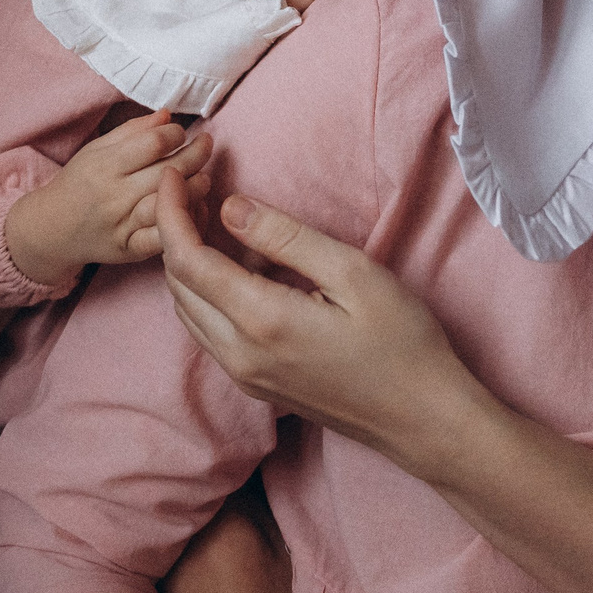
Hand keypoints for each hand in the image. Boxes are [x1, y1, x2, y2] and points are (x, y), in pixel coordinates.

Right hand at [6, 114, 210, 291]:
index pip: (154, 143)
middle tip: (206, 145)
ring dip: (196, 189)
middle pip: (169, 172)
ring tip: (204, 177)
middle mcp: (115, 195)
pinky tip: (195, 211)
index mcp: (106, 165)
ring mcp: (123, 225)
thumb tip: (168, 115)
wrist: (51, 229)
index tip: (181, 132)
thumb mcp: (97, 149)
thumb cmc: (79, 183)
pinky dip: (185, 224)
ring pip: (171, 205)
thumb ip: (133, 131)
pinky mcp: (129, 249)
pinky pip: (163, 238)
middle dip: (196, 154)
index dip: (176, 133)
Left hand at [156, 173, 475, 467]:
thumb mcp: (352, 273)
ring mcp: (244, 375)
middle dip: (174, 231)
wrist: (421, 418)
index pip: (187, 260)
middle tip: (194, 188)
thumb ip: (285, 238)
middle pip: (177, 285)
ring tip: (210, 216)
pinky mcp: (255, 383)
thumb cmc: (401, 341)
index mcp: (261, 322)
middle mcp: (239, 355)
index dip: (170, 212)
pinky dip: (206, 290)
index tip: (173, 174)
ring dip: (187, 261)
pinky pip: (209, 330)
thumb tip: (229, 208)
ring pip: (188, 310)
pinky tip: (236, 262)